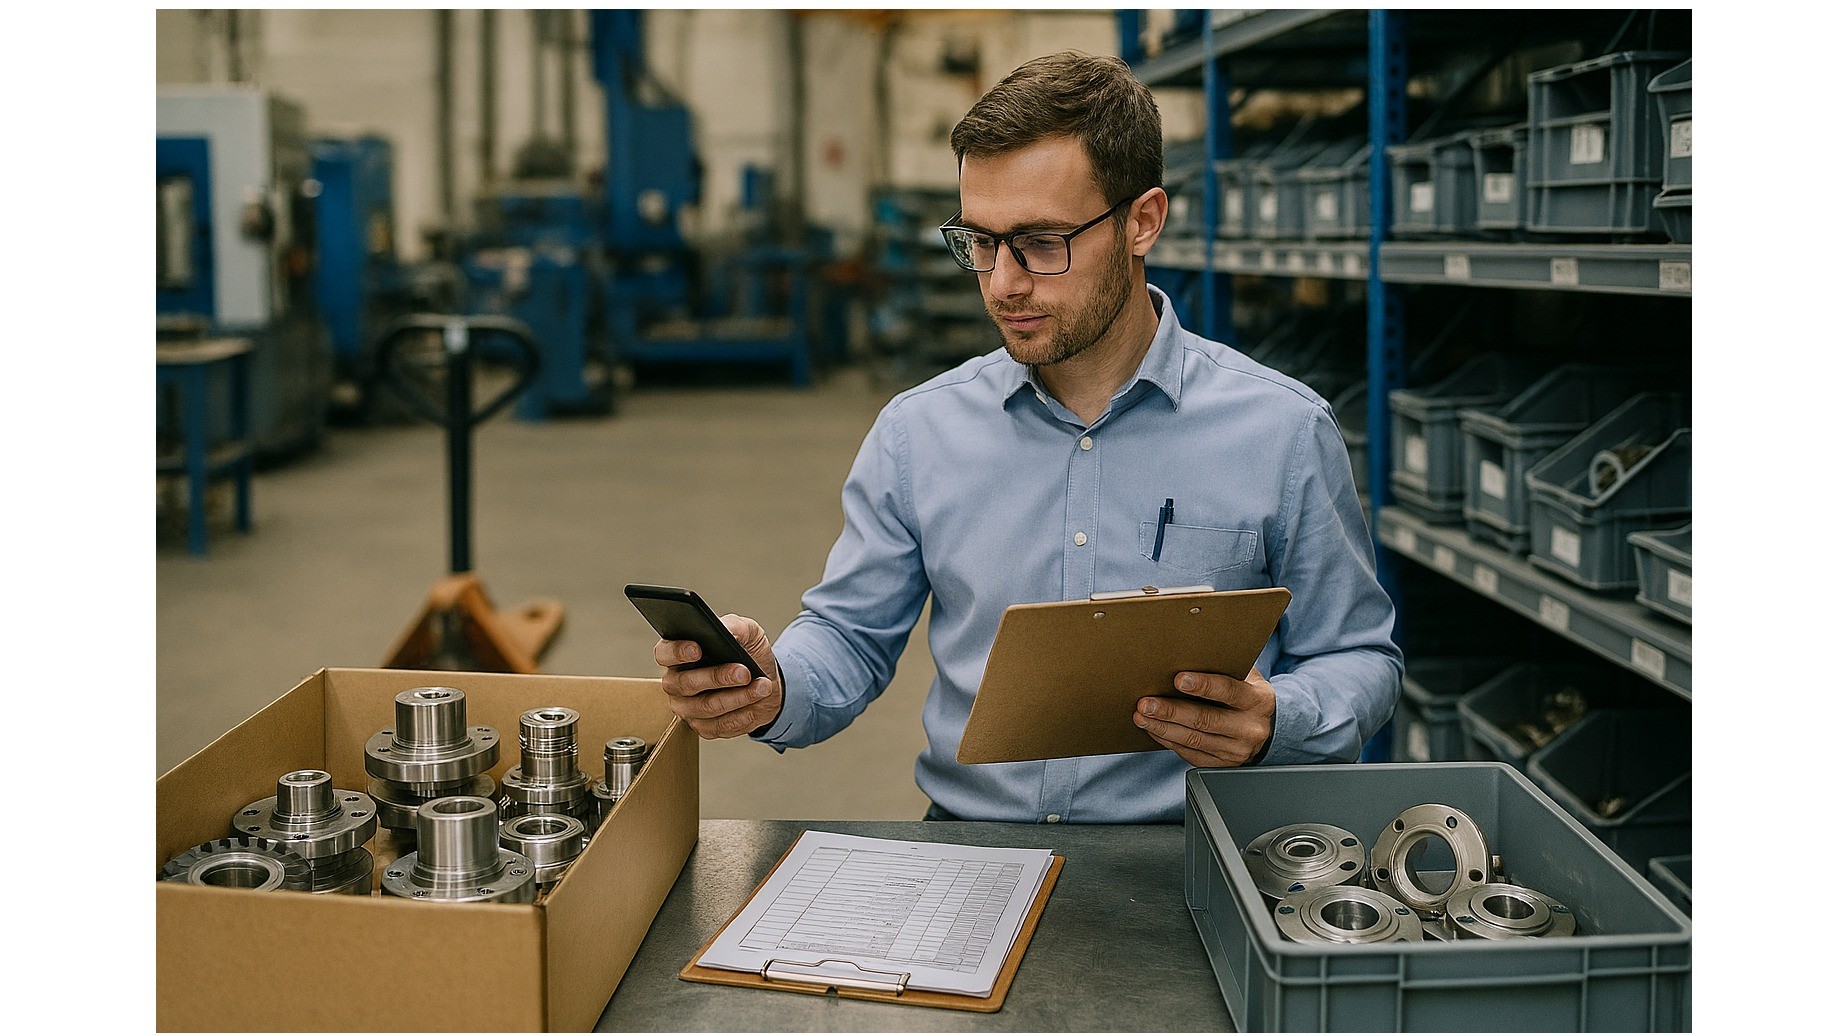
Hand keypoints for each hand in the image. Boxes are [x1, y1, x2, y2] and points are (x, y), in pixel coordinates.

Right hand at [652, 614, 784, 739]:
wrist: (766, 681)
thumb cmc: (749, 653)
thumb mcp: (747, 632)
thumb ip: (736, 627)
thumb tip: (728, 632)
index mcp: (678, 654)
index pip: (664, 653)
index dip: (677, 652)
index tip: (697, 649)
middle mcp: (676, 683)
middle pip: (685, 683)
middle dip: (717, 677)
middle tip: (743, 672)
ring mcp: (688, 708)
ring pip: (707, 707)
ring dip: (738, 697)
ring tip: (762, 686)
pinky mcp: (704, 727)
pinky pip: (721, 725)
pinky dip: (744, 714)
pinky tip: (758, 703)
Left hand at [1133, 667, 1274, 767]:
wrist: (1271, 729)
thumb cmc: (1249, 695)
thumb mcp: (1247, 678)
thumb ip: (1224, 668)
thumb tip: (1187, 655)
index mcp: (1256, 701)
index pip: (1228, 691)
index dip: (1203, 685)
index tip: (1178, 679)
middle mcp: (1249, 728)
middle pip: (1205, 720)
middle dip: (1171, 711)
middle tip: (1146, 703)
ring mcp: (1237, 750)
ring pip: (1194, 740)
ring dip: (1163, 727)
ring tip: (1141, 716)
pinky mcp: (1223, 764)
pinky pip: (1191, 754)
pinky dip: (1168, 740)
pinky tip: (1154, 729)